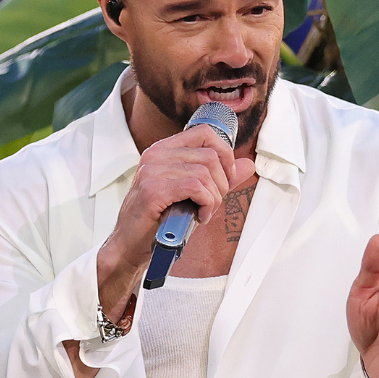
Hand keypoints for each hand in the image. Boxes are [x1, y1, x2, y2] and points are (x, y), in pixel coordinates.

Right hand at [109, 122, 254, 271]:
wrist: (130, 244)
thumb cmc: (158, 219)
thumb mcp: (191, 193)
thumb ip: (219, 177)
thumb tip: (248, 164)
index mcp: (163, 150)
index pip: (204, 132)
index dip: (225, 152)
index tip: (227, 176)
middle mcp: (155, 155)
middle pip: (210, 155)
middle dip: (222, 183)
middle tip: (212, 203)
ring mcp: (151, 172)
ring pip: (205, 173)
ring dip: (213, 198)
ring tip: (203, 212)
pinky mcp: (152, 191)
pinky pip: (195, 188)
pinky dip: (206, 204)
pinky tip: (199, 216)